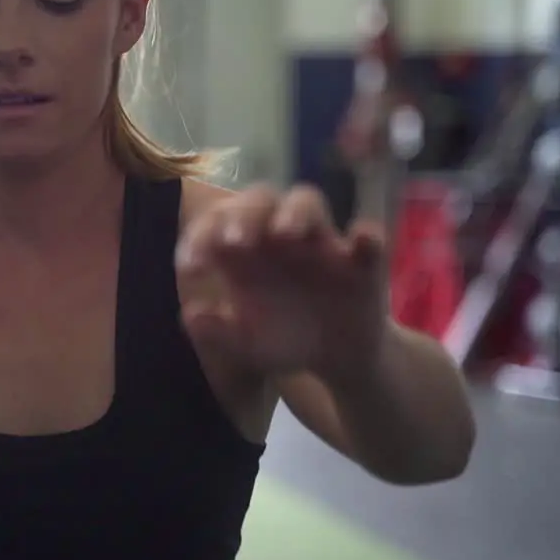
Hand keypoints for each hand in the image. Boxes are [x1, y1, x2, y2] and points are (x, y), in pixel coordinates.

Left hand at [175, 185, 387, 380]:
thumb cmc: (285, 340)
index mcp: (245, 252)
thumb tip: (190, 315)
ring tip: (285, 235)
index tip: (190, 268)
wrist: (338, 359)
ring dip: (295, 212)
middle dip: (245, 214)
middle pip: (260, 200)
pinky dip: (367, 235)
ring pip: (307, 202)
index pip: (217, 223)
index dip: (199, 237)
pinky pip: (368, 240)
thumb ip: (219, 332)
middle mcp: (278, 237)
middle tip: (234, 242)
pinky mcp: (361, 263)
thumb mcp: (247, 344)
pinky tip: (361, 239)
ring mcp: (320, 243)